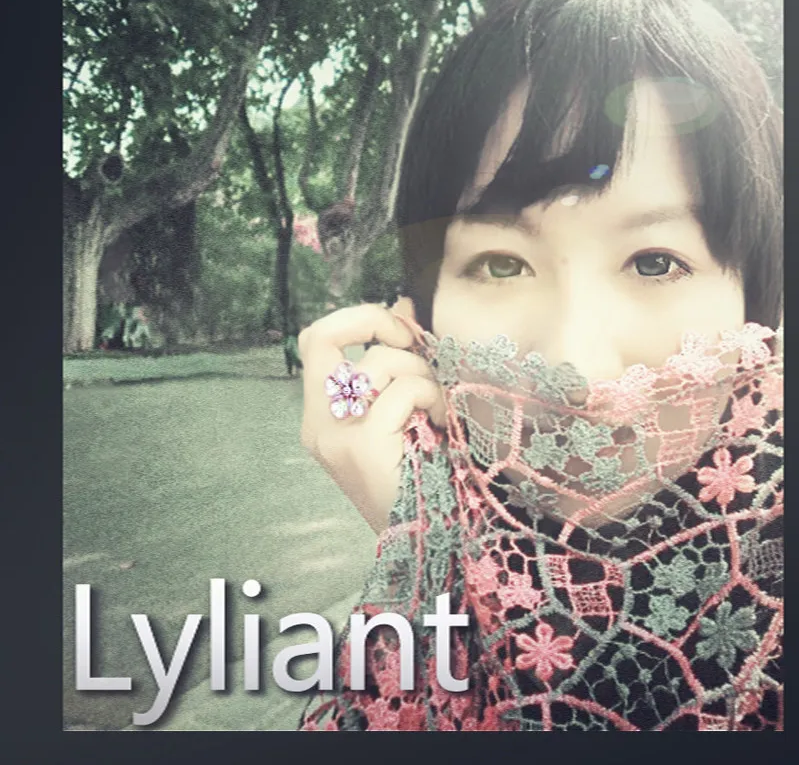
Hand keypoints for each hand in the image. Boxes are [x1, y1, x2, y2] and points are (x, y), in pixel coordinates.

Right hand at [298, 299, 445, 532]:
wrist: (429, 540)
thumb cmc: (420, 473)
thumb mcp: (403, 409)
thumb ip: (398, 360)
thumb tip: (404, 303)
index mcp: (322, 416)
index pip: (314, 341)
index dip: (356, 319)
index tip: (399, 330)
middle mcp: (318, 424)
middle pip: (320, 336)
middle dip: (374, 321)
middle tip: (413, 343)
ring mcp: (335, 437)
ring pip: (377, 362)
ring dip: (420, 373)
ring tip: (435, 405)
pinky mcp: (362, 447)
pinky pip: (400, 390)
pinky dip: (429, 396)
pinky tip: (438, 422)